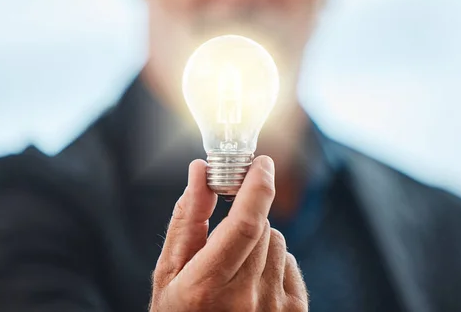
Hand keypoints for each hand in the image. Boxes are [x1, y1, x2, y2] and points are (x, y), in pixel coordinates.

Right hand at [149, 156, 307, 311]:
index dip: (257, 186)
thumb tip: (200, 172)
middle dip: (244, 217)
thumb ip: (187, 219)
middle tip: (225, 233)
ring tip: (235, 268)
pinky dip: (274, 262)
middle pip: (260, 226)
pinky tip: (253, 282)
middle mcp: (245, 300)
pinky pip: (290, 262)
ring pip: (277, 241)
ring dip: (258, 241)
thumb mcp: (169, 272)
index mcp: (207, 287)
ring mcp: (273, 309)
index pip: (244, 224)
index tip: (261, 163)